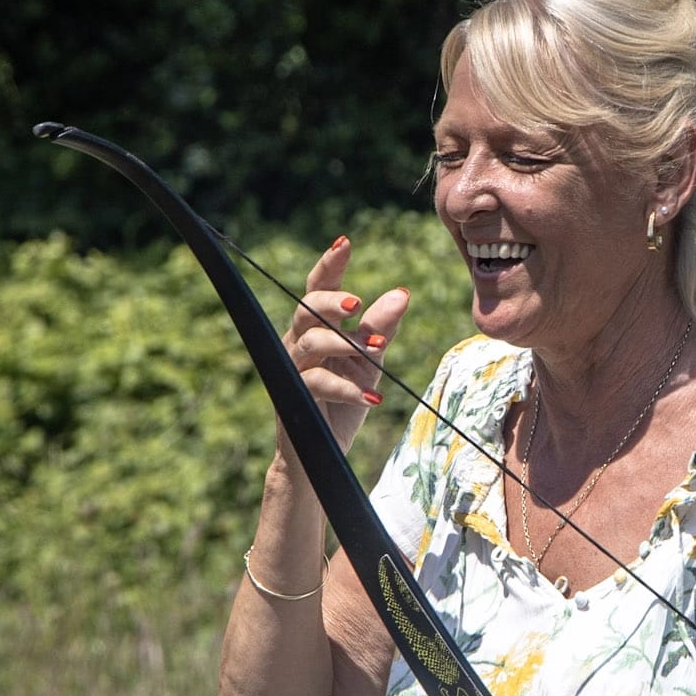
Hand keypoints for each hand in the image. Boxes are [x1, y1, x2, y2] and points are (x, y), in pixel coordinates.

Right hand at [280, 235, 409, 454]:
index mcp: (317, 327)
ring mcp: (293, 369)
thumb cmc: (344, 399)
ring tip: (377, 350)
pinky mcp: (293, 396)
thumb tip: (402, 292)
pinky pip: (315, 383)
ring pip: (310, 342)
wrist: (322, 454)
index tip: (345, 241)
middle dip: (330, 301)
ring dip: (345, 344)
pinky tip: (372, 395)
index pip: (319, 288)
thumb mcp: (370, 361)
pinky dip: (345, 387)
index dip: (330, 264)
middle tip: (356, 303)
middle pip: (305, 308)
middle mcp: (299, 341)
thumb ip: (381, 328)